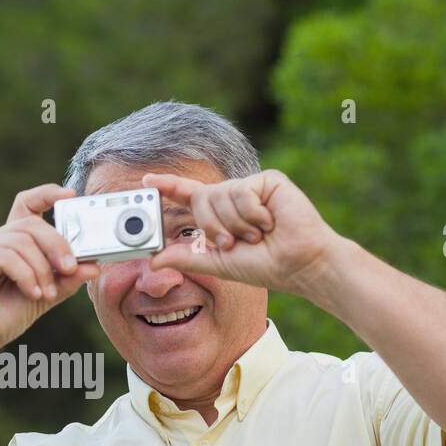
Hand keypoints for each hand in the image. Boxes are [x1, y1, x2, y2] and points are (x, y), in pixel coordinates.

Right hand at [0, 184, 99, 356]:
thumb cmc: (2, 317)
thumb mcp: (44, 297)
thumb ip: (67, 281)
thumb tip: (94, 266)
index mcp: (14, 242)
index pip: (28, 205)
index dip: (47, 194)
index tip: (69, 194)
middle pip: (32, 223)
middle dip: (57, 244)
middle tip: (71, 268)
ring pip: (21, 241)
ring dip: (42, 269)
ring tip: (46, 294)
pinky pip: (6, 257)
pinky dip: (26, 275)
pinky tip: (32, 294)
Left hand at [143, 168, 340, 295]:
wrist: (298, 264)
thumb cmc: (264, 265)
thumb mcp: (217, 264)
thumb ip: (184, 258)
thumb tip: (152, 259)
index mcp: (220, 215)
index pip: (189, 195)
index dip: (169, 186)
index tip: (147, 180)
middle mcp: (233, 197)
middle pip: (201, 197)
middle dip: (212, 226)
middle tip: (233, 244)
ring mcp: (250, 187)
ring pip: (220, 194)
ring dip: (236, 224)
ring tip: (257, 234)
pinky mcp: (268, 180)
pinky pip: (242, 192)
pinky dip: (252, 214)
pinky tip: (270, 223)